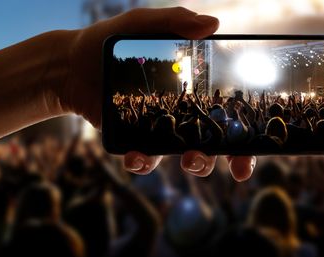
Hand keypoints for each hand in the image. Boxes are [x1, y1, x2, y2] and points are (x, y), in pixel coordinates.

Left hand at [54, 7, 255, 181]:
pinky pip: (145, 160)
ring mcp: (160, 130)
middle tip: (234, 167)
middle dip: (226, 161)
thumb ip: (175, 21)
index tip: (252, 155)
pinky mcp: (134, 140)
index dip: (246, 140)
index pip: (229, 116)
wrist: (72, 63)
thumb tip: (213, 25)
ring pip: (185, 158)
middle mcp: (183, 114)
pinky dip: (144, 163)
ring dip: (194, 165)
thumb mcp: (143, 25)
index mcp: (195, 89)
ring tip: (186, 160)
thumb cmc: (113, 41)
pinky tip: (137, 156)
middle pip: (215, 145)